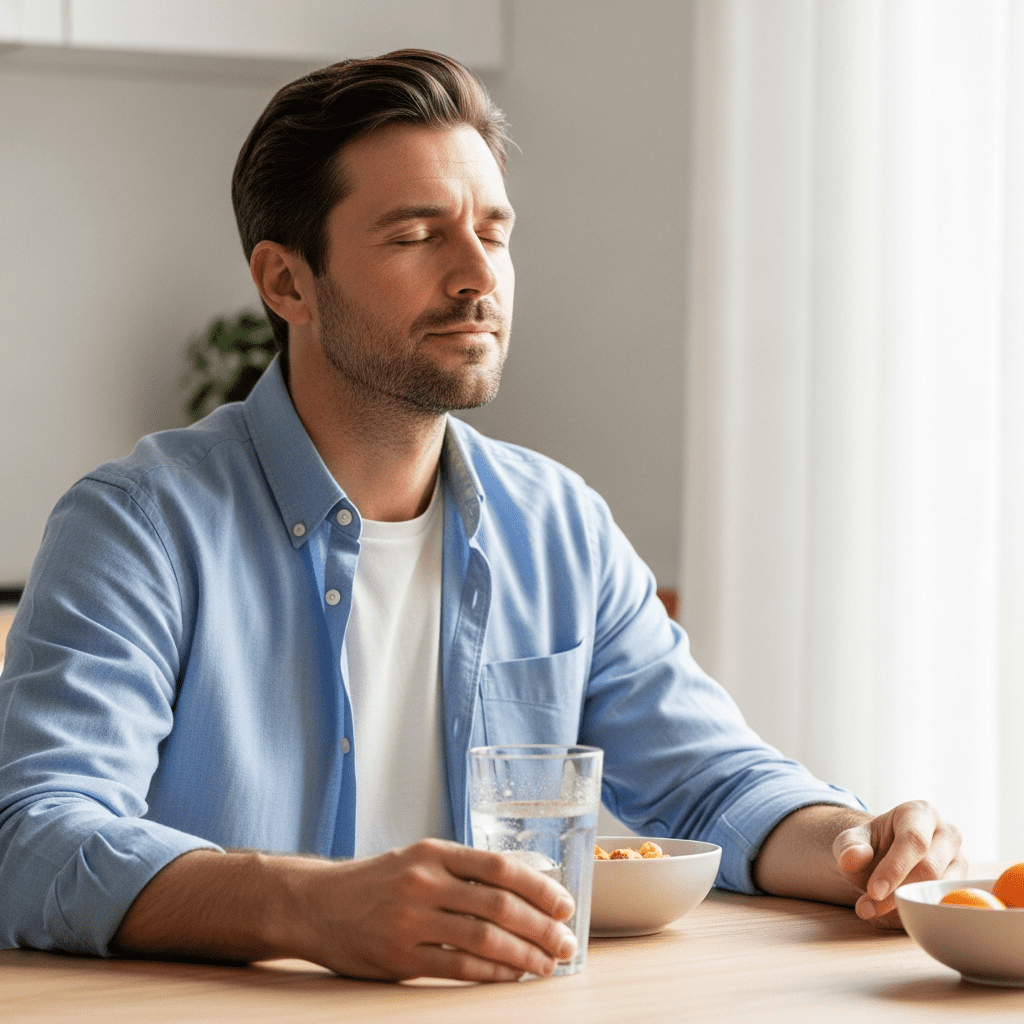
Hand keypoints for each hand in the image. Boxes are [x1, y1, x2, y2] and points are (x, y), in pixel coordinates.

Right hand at [285, 838, 577, 980]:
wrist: (317, 904)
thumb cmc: (376, 882)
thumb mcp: (418, 859)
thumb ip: (462, 871)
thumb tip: (522, 889)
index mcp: (434, 852)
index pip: (500, 867)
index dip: (539, 887)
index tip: (564, 905)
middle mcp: (425, 882)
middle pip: (499, 905)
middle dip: (541, 927)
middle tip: (565, 942)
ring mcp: (411, 920)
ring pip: (484, 939)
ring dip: (524, 955)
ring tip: (546, 964)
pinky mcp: (400, 957)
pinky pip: (458, 967)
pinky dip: (492, 973)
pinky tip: (512, 976)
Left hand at [833, 800, 965, 928]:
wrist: (882, 858)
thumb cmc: (869, 845)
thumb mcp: (851, 841)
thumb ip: (849, 847)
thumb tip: (854, 857)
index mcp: (920, 813)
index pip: (914, 840)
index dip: (895, 868)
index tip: (873, 891)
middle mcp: (947, 835)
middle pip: (930, 870)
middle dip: (897, 894)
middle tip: (865, 909)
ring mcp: (959, 863)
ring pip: (942, 893)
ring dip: (908, 910)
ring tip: (874, 915)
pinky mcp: (963, 889)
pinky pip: (944, 909)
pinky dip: (918, 918)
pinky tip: (891, 920)